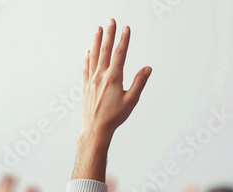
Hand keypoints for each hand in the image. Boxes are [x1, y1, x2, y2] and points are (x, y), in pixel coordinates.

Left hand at [73, 19, 151, 181]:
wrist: (96, 128)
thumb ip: (139, 82)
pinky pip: (86, 67)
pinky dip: (87, 58)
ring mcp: (91, 80)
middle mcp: (100, 76)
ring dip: (96, 41)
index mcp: (113, 78)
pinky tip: (87, 52)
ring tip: (98, 29)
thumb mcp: (131, 101)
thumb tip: (147, 68)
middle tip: (111, 21)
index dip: (124, 40)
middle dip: (109, 34)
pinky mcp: (85, 86)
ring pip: (94, 56)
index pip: (120, 54)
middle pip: (105, 50)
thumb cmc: (115, 117)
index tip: (126, 28)